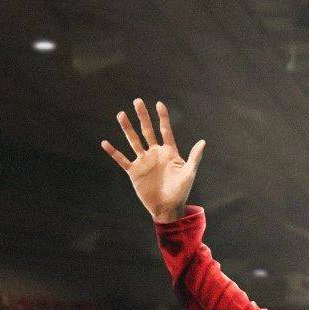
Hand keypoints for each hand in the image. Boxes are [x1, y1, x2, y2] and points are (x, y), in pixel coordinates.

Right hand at [101, 98, 204, 222]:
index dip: (163, 118)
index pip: (165, 131)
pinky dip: (113, 152)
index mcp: (169, 152)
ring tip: (121, 114)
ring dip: (127, 128)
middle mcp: (155, 154)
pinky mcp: (134, 171)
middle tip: (137, 101)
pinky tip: (105, 143)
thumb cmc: (181, 192)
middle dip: (143, 117)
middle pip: (147, 131)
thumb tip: (203, 142)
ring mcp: (144, 161)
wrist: (168, 208)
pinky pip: (122, 160)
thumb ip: (194, 157)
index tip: (158, 104)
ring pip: (134, 141)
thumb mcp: (189, 174)